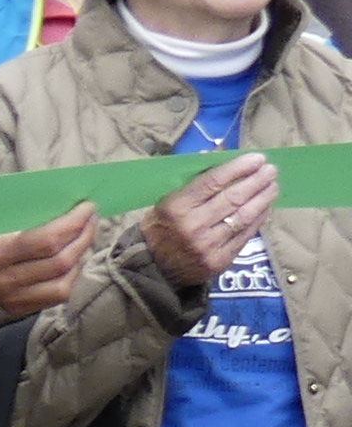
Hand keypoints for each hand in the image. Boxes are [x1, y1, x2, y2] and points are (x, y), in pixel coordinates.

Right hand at [0, 205, 91, 315]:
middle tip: (90, 218)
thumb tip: (69, 202)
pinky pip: (55, 296)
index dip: (75, 223)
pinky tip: (70, 260)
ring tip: (83, 238)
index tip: (87, 207)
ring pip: (64, 283)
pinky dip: (69, 276)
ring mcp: (8, 299)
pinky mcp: (14, 308)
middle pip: (61, 262)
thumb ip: (25, 211)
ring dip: (80, 257)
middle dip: (84, 236)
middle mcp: (1, 282)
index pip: (48, 241)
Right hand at [137, 158, 270, 288]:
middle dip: (257, 181)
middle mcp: (193, 225)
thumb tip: (218, 156)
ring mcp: (208, 244)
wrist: (152, 270)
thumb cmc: (159, 229)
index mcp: (177, 207)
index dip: (239, 168)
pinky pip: (245, 234)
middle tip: (271, 170)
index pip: (213, 181)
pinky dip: (259, 218)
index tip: (258, 158)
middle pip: (233, 197)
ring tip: (273, 186)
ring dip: (263, 198)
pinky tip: (265, 207)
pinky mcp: (220, 259)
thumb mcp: (166, 202)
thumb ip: (193, 181)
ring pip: (244, 216)